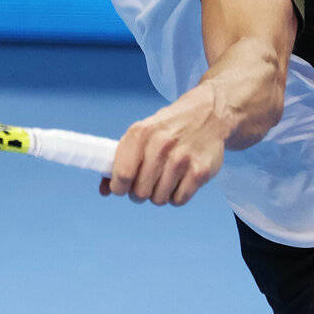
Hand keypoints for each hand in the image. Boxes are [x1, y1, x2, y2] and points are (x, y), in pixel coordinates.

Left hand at [99, 85, 225, 206]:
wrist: (208, 113)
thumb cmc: (167, 128)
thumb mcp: (141, 134)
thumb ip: (120, 161)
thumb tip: (104, 191)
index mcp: (140, 133)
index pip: (121, 176)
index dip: (119, 187)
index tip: (123, 187)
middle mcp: (161, 145)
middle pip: (139, 192)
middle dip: (140, 192)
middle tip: (147, 182)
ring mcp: (182, 158)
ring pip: (159, 199)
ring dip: (159, 194)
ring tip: (165, 178)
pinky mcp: (200, 171)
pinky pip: (179, 200)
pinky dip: (177, 196)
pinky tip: (180, 180)